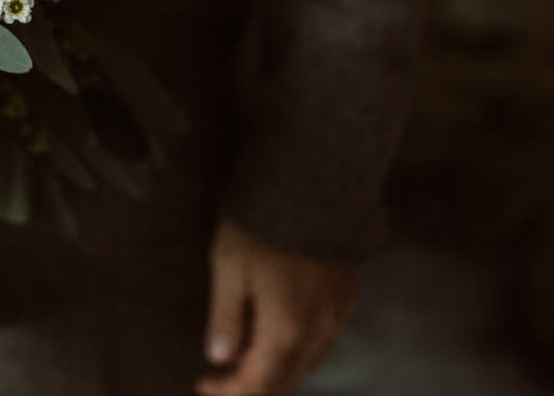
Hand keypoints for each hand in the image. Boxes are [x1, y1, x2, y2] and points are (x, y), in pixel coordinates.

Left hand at [198, 219, 359, 395]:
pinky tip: (282, 328)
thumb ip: (225, 317)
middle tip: (222, 371)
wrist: (315, 179)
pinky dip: (301, 347)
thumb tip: (219, 357)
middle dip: (252, 382)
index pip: (257, 383)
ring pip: (309, 360)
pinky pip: (326, 337)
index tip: (204, 383)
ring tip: (248, 350)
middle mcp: (319, 329)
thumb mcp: (229, 265)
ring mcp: (339, 312)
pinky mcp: (349, 293)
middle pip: (286, 378)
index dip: (229, 391)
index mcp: (286, 328)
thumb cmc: (263, 220)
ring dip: (278, 366)